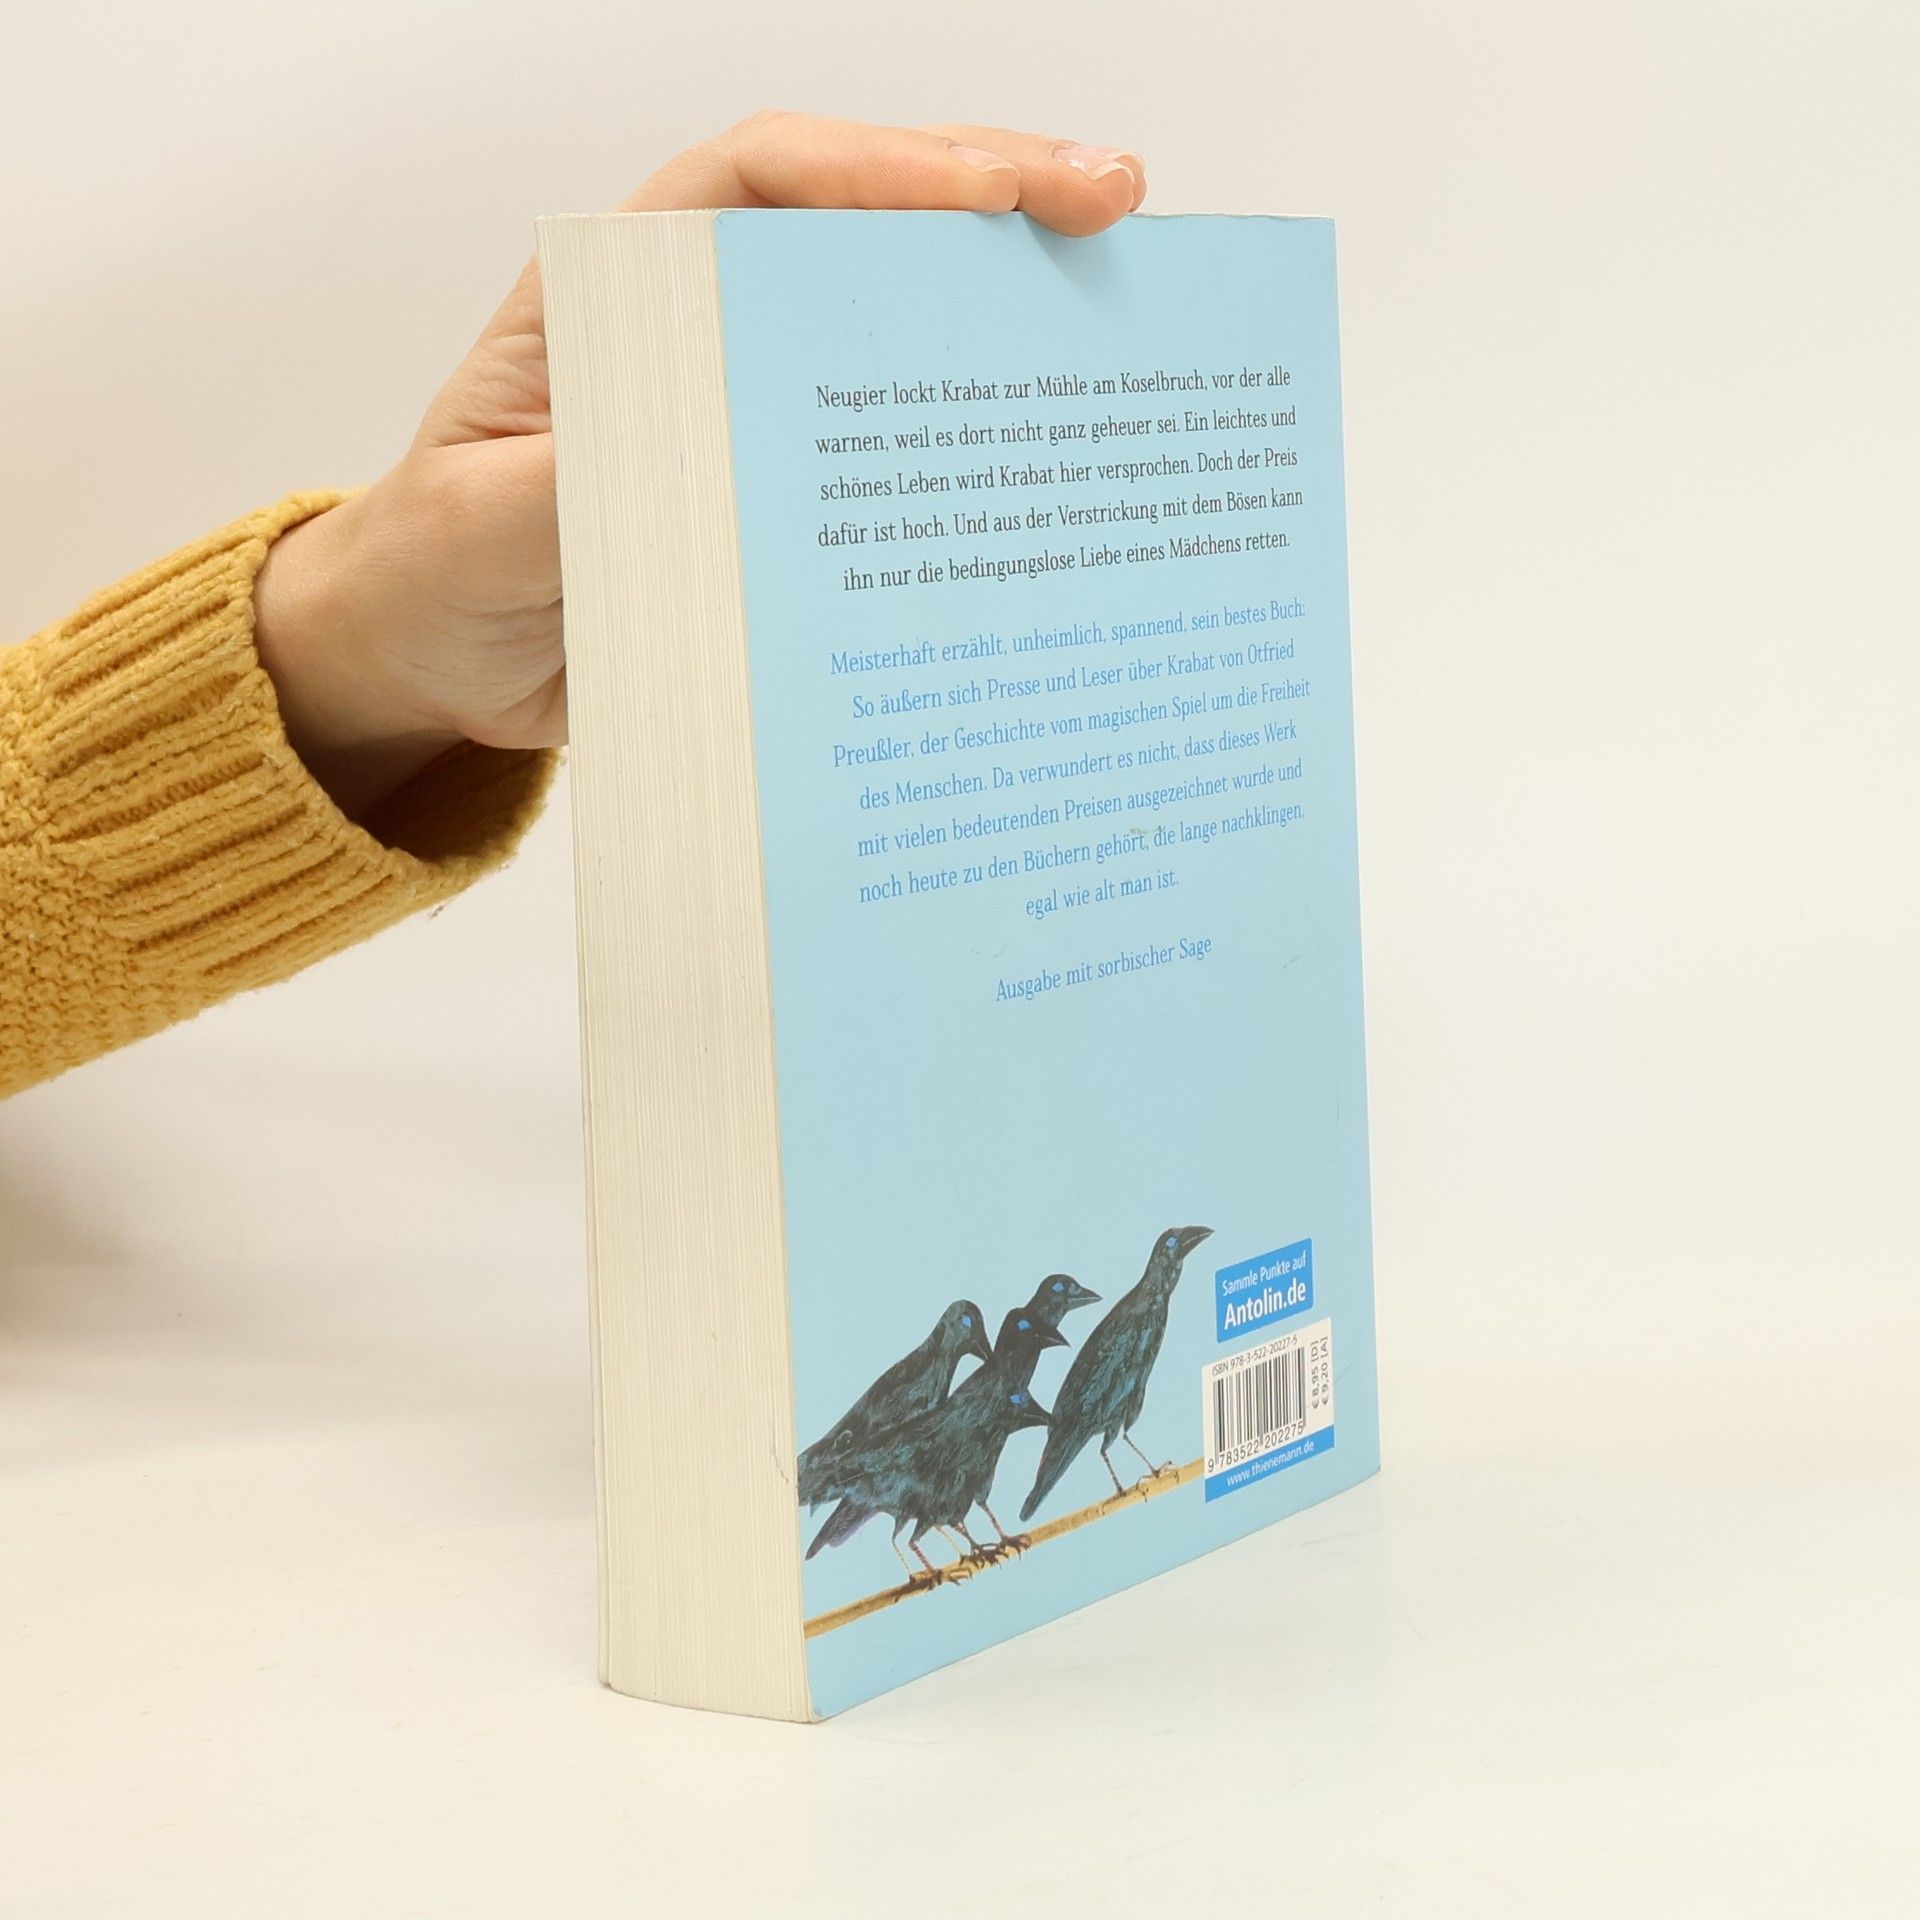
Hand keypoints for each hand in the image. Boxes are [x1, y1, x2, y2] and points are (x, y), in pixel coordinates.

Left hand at [253, 111, 1148, 819]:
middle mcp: (701, 328)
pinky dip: (973, 443)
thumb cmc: (434, 572)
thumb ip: (555, 493)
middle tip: (1113, 207)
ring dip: (1004, 308)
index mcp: (617, 294)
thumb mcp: (475, 531)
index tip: (988, 193)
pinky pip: (891, 451)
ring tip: (1121, 297)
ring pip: (894, 324)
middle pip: (858, 227)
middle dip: (990, 202)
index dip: (879, 170)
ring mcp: (753, 408)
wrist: (440, 669)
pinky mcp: (784, 495)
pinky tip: (1050, 449)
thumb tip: (660, 463)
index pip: (758, 180)